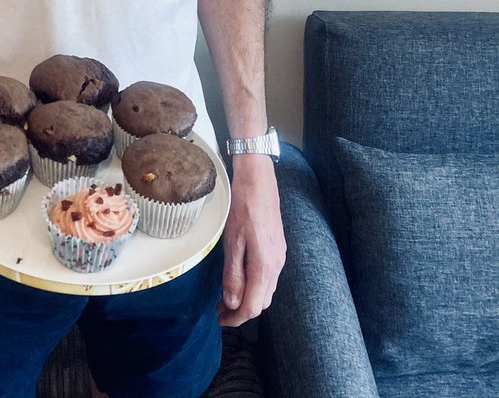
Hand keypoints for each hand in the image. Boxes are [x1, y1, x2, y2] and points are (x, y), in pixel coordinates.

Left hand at [217, 155, 285, 326]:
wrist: (258, 178)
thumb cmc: (242, 205)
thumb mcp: (232, 240)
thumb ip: (233, 273)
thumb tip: (232, 302)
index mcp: (264, 265)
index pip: (253, 306)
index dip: (236, 318)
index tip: (220, 320)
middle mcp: (277, 265)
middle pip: (262, 302)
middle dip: (240, 311)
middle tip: (219, 310)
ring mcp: (279, 256)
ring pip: (266, 290)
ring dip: (247, 299)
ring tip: (226, 298)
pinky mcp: (278, 248)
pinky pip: (267, 277)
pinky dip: (254, 286)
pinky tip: (240, 279)